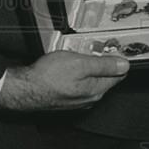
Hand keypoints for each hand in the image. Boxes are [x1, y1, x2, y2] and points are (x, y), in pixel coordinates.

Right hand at [0, 51, 128, 111]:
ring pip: (90, 80)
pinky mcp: (66, 98)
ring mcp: (77, 100)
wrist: (25, 89)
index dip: (118, 60)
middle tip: (94, 49)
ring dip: (88, 67)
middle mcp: (89, 98)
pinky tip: (67, 66)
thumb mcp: (80, 63)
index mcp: (96, 90)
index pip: (118, 75)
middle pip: (105, 78)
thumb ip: (104, 65)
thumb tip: (123, 65)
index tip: (115, 49)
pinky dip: (76, 73)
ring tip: (77, 55)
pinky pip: (78, 83)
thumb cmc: (49, 77)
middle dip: (102, 63)